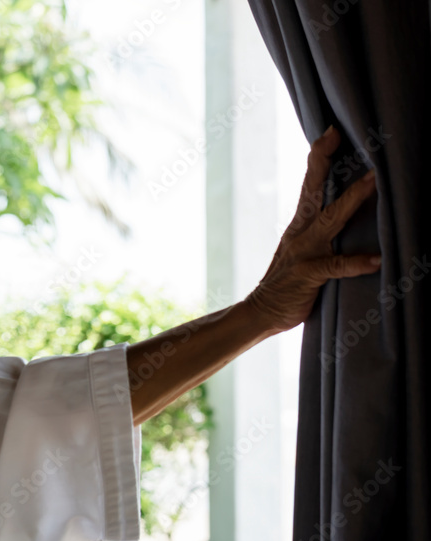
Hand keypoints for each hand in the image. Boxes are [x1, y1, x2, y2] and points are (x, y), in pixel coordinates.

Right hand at [245, 126, 380, 332]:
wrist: (262, 311)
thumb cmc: (289, 282)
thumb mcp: (303, 249)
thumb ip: (321, 231)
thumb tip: (348, 214)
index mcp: (299, 224)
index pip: (309, 185)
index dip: (318, 158)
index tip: (330, 132)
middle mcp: (300, 232)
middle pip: (313, 191)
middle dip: (324, 163)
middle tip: (337, 136)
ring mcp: (303, 252)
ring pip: (330, 221)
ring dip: (352, 201)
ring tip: (374, 183)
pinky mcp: (308, 274)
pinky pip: (334, 266)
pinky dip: (355, 263)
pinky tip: (376, 260)